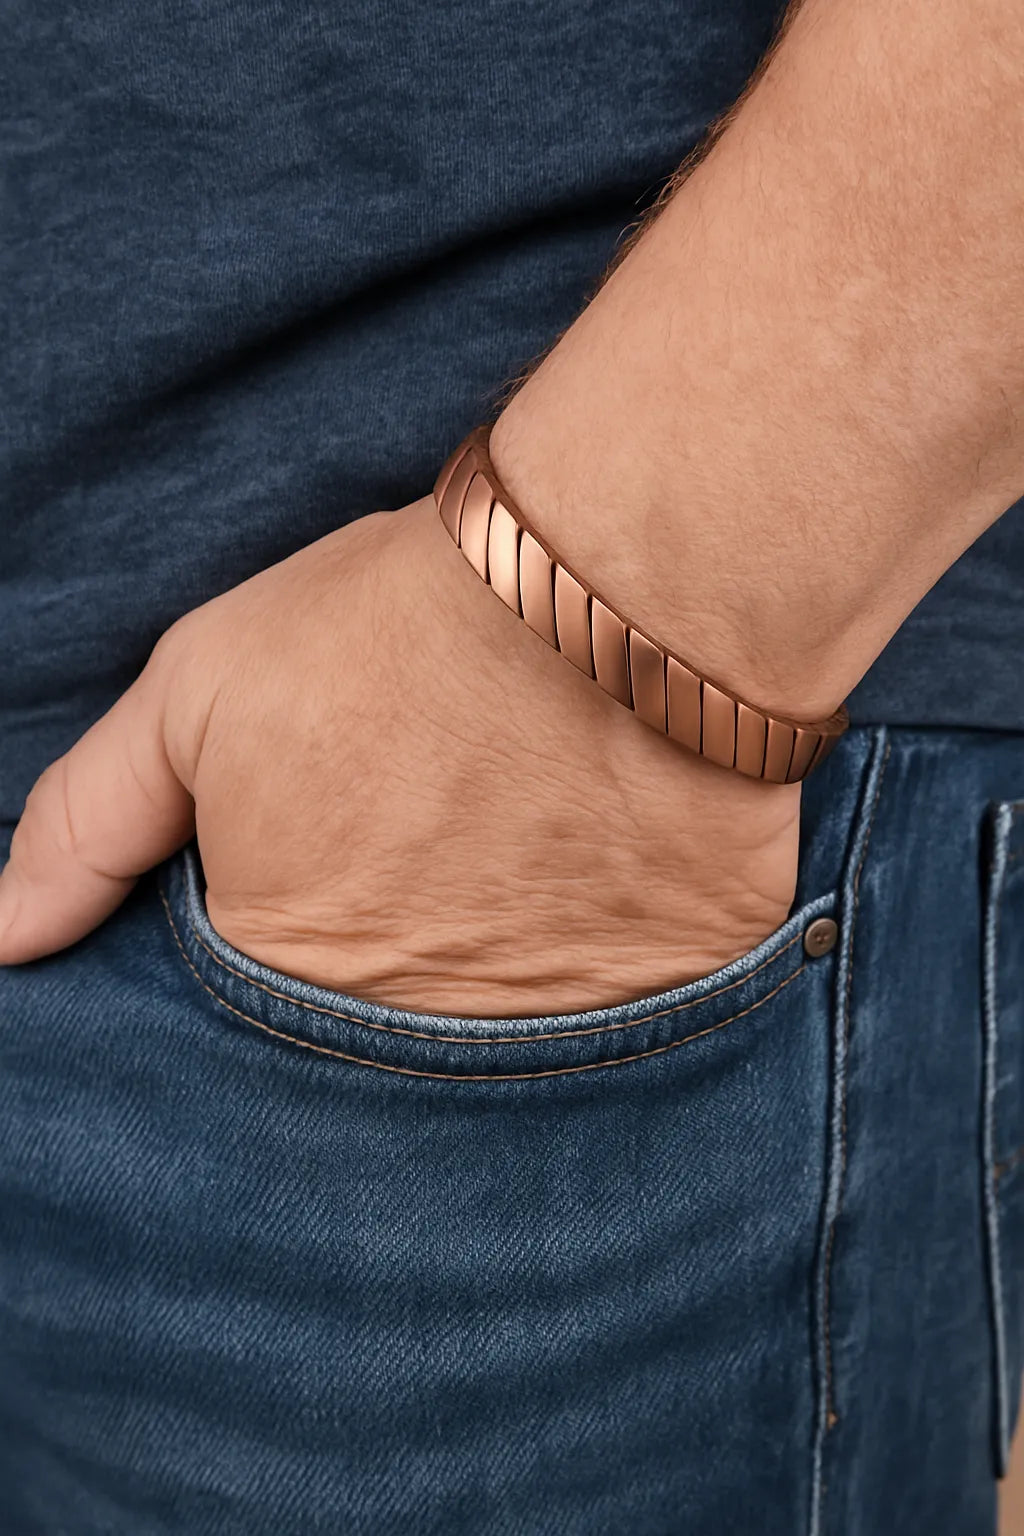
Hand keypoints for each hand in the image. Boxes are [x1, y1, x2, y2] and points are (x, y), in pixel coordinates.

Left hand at [0, 496, 801, 1015]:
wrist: (608, 593)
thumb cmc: (392, 630)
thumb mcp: (198, 695)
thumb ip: (89, 827)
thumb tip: (4, 941)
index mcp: (289, 976)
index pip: (268, 1018)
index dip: (310, 930)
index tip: (354, 857)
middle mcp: (418, 1041)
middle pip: (389, 1049)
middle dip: (404, 963)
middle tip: (445, 849)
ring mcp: (555, 1034)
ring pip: (511, 1047)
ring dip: (509, 975)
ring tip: (523, 855)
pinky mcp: (672, 997)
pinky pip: (638, 1020)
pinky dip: (622, 967)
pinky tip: (612, 877)